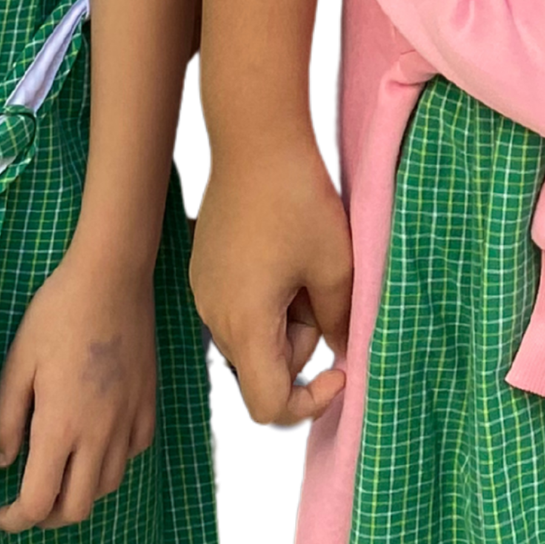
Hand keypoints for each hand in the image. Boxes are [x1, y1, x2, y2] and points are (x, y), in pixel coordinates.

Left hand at [0, 246, 158, 531]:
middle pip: (77, 509)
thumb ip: (6, 418)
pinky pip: (133, 453)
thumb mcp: (18, 361)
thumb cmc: (57, 313)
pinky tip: (97, 443)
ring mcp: (129, 419)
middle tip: (28, 501)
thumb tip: (3, 462)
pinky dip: (112, 463)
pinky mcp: (148, 403)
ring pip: (108, 486)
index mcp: (61, 427)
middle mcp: (100, 434)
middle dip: (47, 517)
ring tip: (60, 474)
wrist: (112, 276)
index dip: (15, 519)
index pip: (38, 502)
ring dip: (80, 493)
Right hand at [188, 126, 352, 431]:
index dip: (310, 405)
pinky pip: (238, 305)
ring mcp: (204, 290)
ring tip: (302, 263)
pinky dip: (266, 297)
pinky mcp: (204, 267)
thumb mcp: (335, 265)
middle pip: (262, 367)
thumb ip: (340, 320)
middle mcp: (214, 316)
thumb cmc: (298, 201)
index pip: (269, 405)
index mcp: (245, 325)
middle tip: (321, 290)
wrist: (254, 138)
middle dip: (300, 344)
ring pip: (252, 334)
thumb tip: (340, 351)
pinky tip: (281, 249)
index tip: (340, 370)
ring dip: (284, 318)